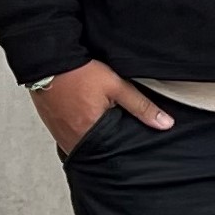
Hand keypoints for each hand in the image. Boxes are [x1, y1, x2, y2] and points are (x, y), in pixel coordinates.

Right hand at [30, 61, 171, 155]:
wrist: (49, 62)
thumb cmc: (79, 74)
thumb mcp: (117, 87)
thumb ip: (141, 106)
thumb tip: (165, 124)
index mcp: (89, 133)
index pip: (114, 151)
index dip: (125, 146)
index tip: (133, 141)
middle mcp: (72, 138)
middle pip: (98, 150)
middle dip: (110, 145)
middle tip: (121, 135)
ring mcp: (60, 134)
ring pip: (84, 146)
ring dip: (95, 141)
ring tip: (105, 130)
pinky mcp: (53, 127)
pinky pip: (71, 138)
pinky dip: (82, 134)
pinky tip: (89, 124)